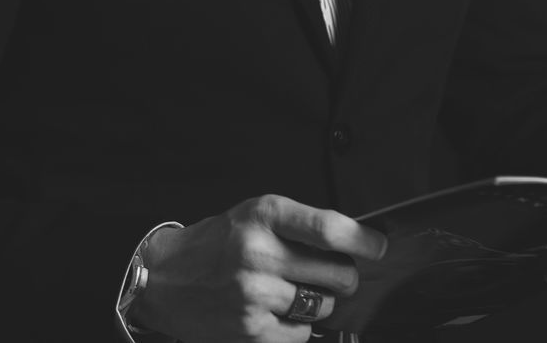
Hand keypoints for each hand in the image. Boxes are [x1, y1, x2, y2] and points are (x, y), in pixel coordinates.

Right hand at [132, 193, 387, 342]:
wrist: (166, 279)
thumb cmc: (219, 242)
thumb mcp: (256, 215)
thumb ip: (300, 226)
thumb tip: (355, 244)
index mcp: (265, 214)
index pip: (328, 228)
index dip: (363, 241)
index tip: (379, 247)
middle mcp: (260, 252)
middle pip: (337, 273)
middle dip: (344, 277)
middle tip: (333, 274)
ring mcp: (255, 294)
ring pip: (323, 306)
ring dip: (318, 302)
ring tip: (291, 290)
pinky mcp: (251, 331)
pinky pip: (301, 334)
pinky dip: (297, 325)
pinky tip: (275, 311)